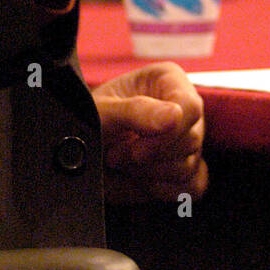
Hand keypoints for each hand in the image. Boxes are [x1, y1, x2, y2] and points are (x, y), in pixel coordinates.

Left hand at [92, 62, 208, 203]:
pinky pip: (191, 186)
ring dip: (149, 173)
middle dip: (148, 156)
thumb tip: (175, 116)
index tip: (136, 149)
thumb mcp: (102, 112)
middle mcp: (182, 107)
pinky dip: (162, 189)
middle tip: (115, 152)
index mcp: (167, 80)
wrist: (78, 153)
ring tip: (121, 161)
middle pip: (191, 140)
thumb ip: (136, 111)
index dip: (167, 134)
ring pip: (188, 167)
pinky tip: (140, 179)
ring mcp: (187, 139)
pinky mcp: (186, 169)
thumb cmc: (87, 122)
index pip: (189, 107)